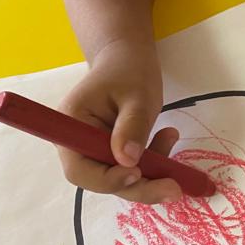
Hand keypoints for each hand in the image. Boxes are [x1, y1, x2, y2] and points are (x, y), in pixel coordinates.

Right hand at [57, 39, 181, 203]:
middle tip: (174, 187)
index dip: (107, 179)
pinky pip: (130, 167)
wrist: (128, 57)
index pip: (79, 168)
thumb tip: (128, 161)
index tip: (138, 173)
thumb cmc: (129, 69)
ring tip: (171, 136)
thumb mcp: (137, 94)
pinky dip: (152, 161)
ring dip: (150, 171)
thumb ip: (132, 125)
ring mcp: (93, 148)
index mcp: (70, 124)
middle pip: (100, 179)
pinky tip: (168, 136)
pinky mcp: (111, 150)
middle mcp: (76, 143)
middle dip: (138, 185)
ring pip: (119, 177)